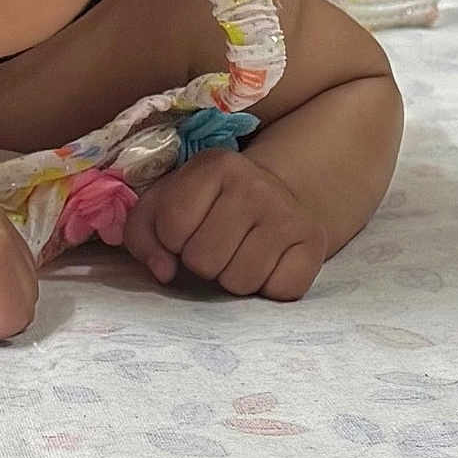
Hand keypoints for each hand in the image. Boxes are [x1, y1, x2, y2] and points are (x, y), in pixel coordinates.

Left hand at [122, 148, 327, 299]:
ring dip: (231, 278)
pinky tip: (265, 264)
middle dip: (201, 263)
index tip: (184, 232)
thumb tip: (164, 272)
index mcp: (214, 166)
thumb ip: (142, 237)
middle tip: (214, 246)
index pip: (172, 227)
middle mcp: (256, 184)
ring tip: (237, 255)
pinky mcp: (314, 242)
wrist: (268, 198)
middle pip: (204, 260)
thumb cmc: (203, 208)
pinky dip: (267, 288)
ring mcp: (289, 214)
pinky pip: (279, 291)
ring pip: (239, 281)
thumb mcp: (160, 209)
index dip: (171, 241)